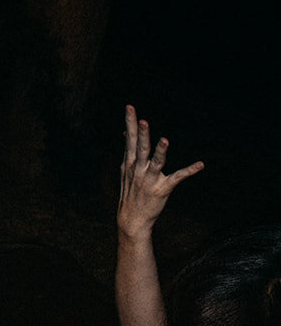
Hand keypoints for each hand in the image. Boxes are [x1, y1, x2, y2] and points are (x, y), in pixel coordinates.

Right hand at [117, 104, 201, 241]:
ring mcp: (149, 179)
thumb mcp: (125, 169)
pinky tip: (200, 164)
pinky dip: (189, 170)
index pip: (129, 138)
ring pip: (156, 161)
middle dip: (141, 134)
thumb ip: (128, 151)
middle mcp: (138, 169)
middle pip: (140, 147)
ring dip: (160, 151)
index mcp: (130, 162)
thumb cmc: (130, 191)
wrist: (132, 218)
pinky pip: (177, 177)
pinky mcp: (162, 189)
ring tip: (165, 140)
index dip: (130, 122)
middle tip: (142, 119)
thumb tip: (126, 133)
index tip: (130, 107)